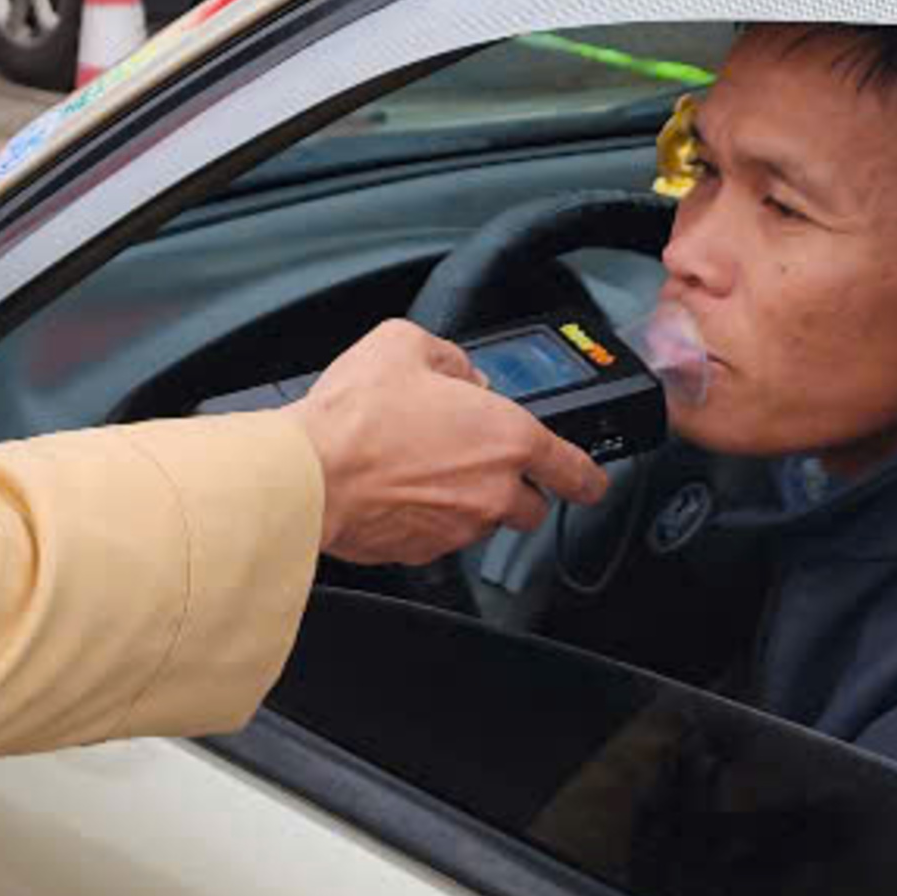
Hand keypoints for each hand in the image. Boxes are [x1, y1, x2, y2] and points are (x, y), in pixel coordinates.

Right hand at [294, 319, 609, 564]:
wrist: (308, 475)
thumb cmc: (355, 415)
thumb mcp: (403, 344)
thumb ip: (448, 356)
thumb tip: (458, 373)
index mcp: (507, 437)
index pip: (576, 470)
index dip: (588, 475)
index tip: (588, 479)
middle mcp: (493, 490)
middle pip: (532, 506)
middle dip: (515, 487)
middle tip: (476, 461)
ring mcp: (459, 527)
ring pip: (483, 523)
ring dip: (466, 502)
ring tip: (419, 469)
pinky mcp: (422, 552)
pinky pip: (438, 537)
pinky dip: (425, 518)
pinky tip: (394, 491)